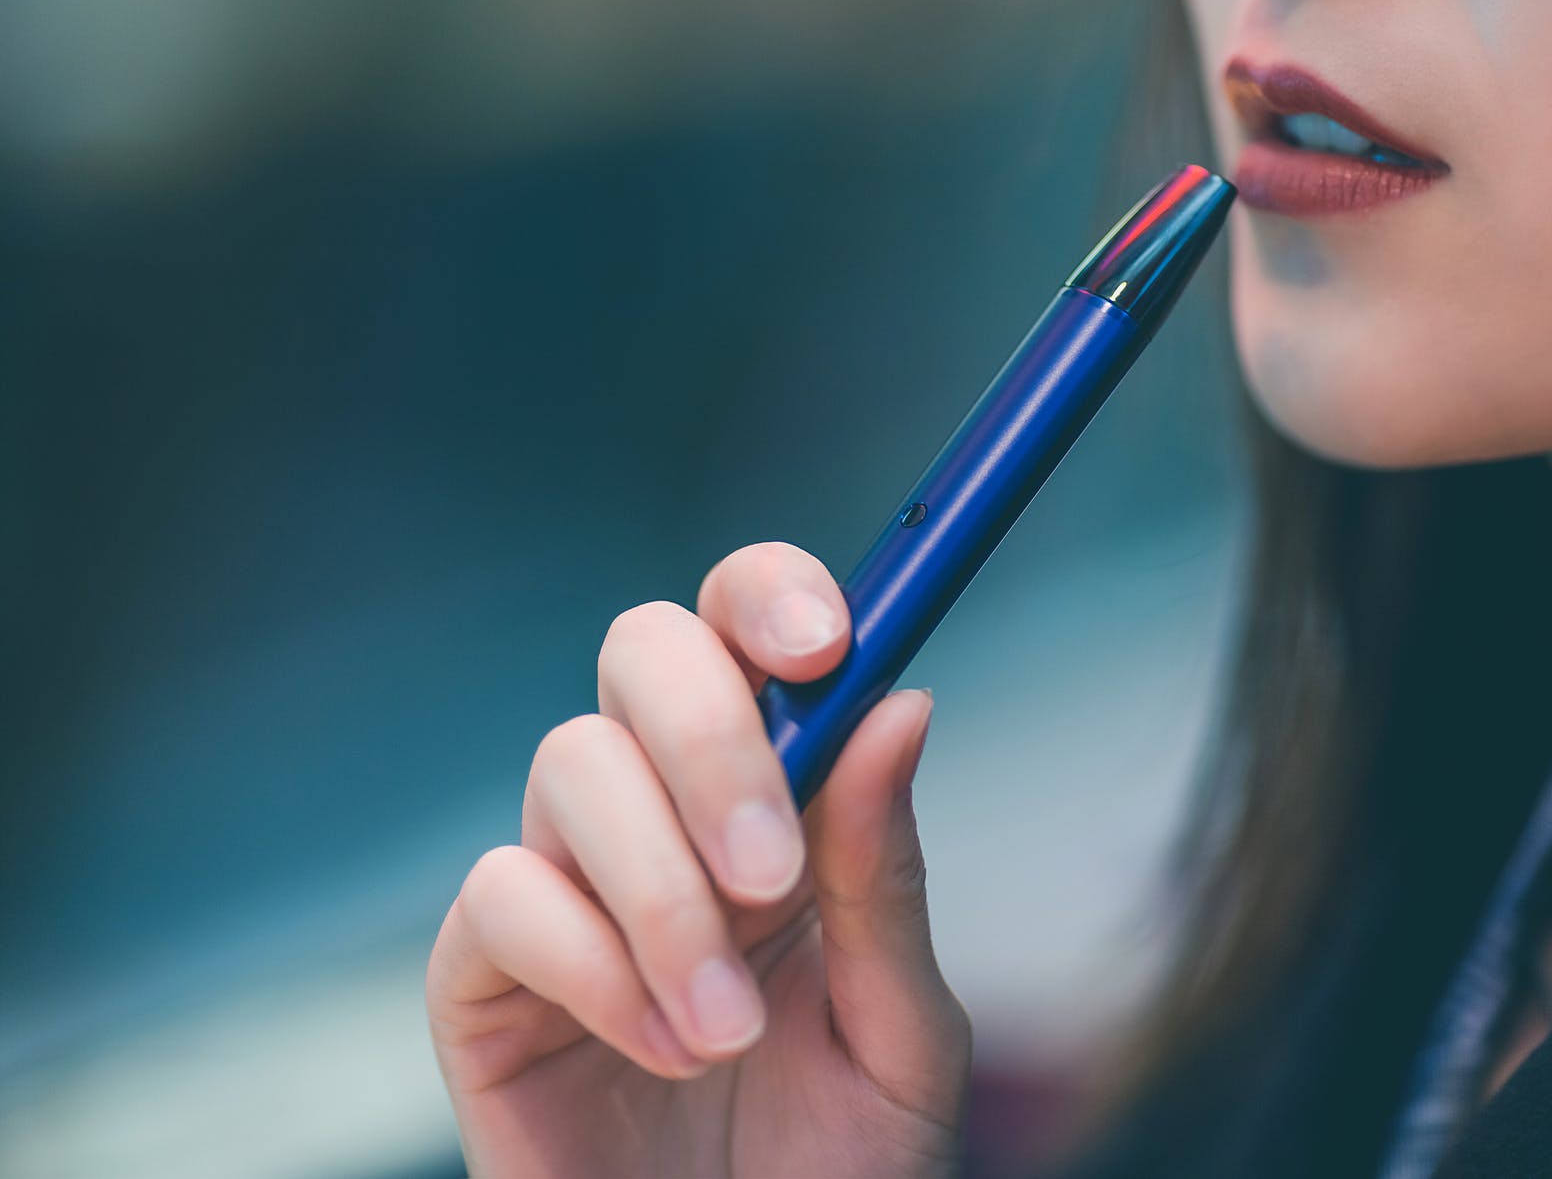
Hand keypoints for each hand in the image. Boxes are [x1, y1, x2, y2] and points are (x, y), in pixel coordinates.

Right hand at [425, 541, 970, 1177]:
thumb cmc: (840, 1173)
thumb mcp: (901, 1031)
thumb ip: (884, 876)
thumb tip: (898, 704)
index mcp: (781, 805)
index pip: (750, 634)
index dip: (772, 597)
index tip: (825, 643)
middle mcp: (669, 819)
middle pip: (641, 653)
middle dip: (709, 737)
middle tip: (772, 873)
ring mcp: (571, 890)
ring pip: (571, 768)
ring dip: (662, 896)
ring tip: (726, 1033)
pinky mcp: (483, 979)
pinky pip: (504, 901)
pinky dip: (591, 965)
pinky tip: (660, 1051)